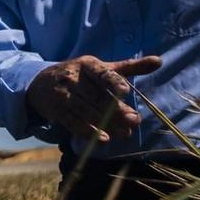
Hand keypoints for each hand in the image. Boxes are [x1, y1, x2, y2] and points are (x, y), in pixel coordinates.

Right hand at [25, 55, 162, 141]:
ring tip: (124, 133)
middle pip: (96, 95)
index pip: (100, 73)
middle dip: (115, 109)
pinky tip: (103, 138)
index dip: (112, 82)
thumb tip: (159, 61)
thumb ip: (130, 67)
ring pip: (85, 110)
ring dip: (105, 123)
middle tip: (134, 120)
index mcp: (86, 64)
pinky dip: (87, 130)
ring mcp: (61, 94)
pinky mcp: (55, 110)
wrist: (39, 83)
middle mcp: (72, 77)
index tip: (125, 91)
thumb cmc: (79, 75)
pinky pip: (72, 121)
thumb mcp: (101, 68)